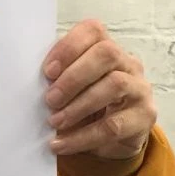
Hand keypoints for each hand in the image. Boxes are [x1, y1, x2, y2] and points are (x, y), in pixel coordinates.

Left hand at [42, 20, 156, 159]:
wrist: (116, 137)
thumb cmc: (86, 104)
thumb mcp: (71, 88)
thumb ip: (57, 79)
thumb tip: (29, 85)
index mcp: (106, 49)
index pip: (93, 31)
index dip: (68, 47)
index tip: (47, 71)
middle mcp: (128, 63)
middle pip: (106, 54)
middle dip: (73, 77)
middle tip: (50, 100)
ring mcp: (140, 88)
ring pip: (115, 85)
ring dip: (78, 106)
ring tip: (55, 122)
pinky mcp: (144, 116)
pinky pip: (114, 125)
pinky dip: (83, 136)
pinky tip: (62, 144)